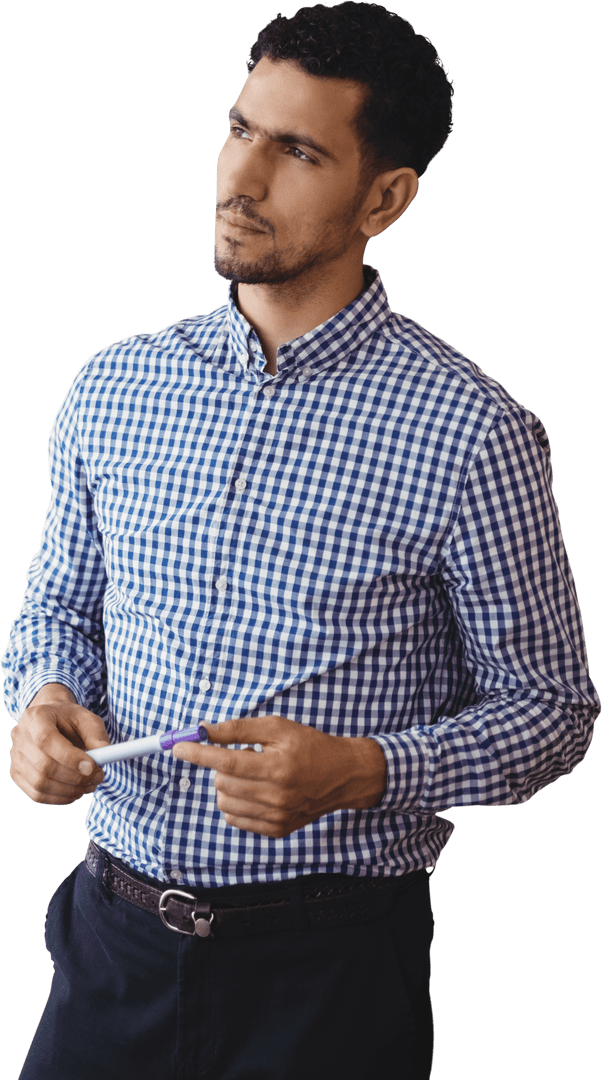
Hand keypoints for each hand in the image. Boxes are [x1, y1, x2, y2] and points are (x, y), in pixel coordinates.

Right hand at [10, 683, 109, 804]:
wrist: (53, 722)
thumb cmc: (70, 720)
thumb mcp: (88, 720)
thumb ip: (97, 736)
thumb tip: (104, 756)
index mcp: (36, 716)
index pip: (46, 739)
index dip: (69, 757)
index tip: (92, 767)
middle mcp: (20, 736)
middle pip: (43, 765)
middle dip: (74, 777)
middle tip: (97, 778)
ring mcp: (15, 757)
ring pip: (39, 783)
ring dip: (69, 790)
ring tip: (89, 786)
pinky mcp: (17, 774)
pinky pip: (36, 794)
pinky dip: (59, 798)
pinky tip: (75, 792)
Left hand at [172, 715, 386, 837]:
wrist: (342, 775)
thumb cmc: (309, 745)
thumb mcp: (277, 727)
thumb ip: (239, 729)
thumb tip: (205, 729)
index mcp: (278, 767)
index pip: (226, 762)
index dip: (198, 753)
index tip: (178, 747)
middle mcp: (277, 796)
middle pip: (222, 783)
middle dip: (221, 766)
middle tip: (243, 755)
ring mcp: (276, 817)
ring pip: (225, 802)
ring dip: (227, 785)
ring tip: (251, 773)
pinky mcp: (276, 830)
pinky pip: (235, 819)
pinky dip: (236, 802)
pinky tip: (254, 790)